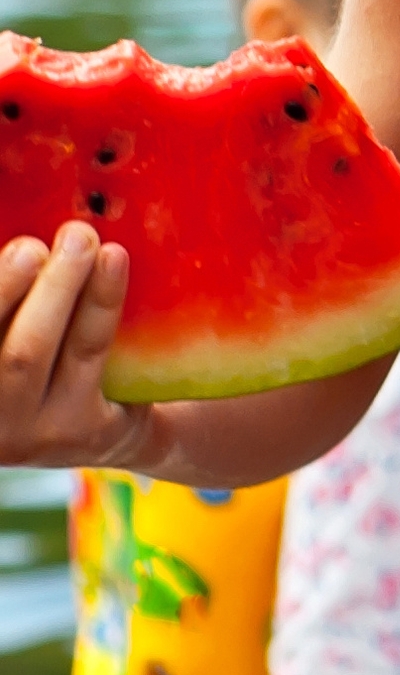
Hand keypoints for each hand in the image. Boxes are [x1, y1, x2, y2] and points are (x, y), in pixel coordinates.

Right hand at [0, 226, 150, 469]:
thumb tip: (26, 245)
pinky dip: (100, 305)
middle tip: (38, 242)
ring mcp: (26, 435)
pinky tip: (114, 263)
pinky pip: (93, 358)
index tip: (10, 248)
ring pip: (36, 352)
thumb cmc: (37, 365)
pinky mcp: (80, 432)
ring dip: (61, 289)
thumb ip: (12, 303)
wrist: (107, 429)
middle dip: (8, 287)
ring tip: (82, 240)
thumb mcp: (10, 337)